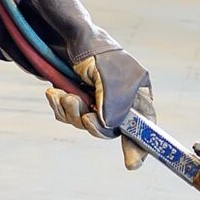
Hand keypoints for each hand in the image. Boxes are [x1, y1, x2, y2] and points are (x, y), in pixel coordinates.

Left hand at [21, 0, 155, 169]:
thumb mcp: (110, 77)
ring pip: (86, 124)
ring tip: (63, 95)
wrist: (66, 36)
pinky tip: (54, 93)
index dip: (140, 146)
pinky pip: (69, 116)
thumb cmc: (95, 51)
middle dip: (92, 124)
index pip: (145, 125)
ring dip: (71, 113)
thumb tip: (111, 126)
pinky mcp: (77, 99)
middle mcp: (119, 99)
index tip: (132, 163)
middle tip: (83, 115)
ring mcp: (97, 100)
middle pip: (110, 130)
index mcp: (138, 91)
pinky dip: (60, 107)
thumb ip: (116, 103)